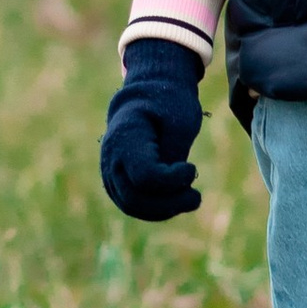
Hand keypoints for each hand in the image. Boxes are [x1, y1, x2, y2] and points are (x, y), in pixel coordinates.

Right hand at [99, 34, 205, 220]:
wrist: (145, 97)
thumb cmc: (166, 103)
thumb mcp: (180, 120)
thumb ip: (174, 153)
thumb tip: (172, 188)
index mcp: (125, 136)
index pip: (145, 176)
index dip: (172, 180)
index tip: (191, 168)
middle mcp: (111, 158)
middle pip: (135, 198)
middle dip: (170, 203)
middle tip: (196, 196)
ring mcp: (110, 172)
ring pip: (132, 206)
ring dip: (164, 210)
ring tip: (191, 199)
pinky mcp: (117, 183)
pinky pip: (133, 205)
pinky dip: (156, 209)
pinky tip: (178, 200)